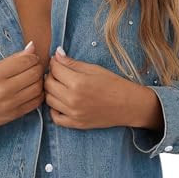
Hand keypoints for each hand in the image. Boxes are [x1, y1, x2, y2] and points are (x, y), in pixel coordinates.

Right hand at [0, 41, 44, 130]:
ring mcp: (11, 103)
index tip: (32, 58)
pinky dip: (39, 94)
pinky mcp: (16, 114)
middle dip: (38, 68)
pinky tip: (34, 90)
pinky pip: (36, 102)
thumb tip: (32, 46)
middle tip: (35, 67)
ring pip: (38, 88)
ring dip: (40, 81)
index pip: (26, 61)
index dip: (33, 58)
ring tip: (35, 78)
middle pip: (34, 73)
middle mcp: (4, 88)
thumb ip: (14, 58)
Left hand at [43, 46, 163, 130]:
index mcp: (78, 82)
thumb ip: (73, 63)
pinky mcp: (76, 124)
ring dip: (51, 91)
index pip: (54, 69)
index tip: (57, 61)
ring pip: (48, 100)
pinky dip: (54, 109)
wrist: (129, 105)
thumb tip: (57, 53)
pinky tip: (61, 102)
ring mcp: (73, 113)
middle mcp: (72, 99)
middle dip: (51, 75)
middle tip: (58, 72)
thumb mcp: (94, 69)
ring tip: (60, 86)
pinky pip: (55, 118)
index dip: (54, 62)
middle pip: (48, 84)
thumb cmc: (114, 84)